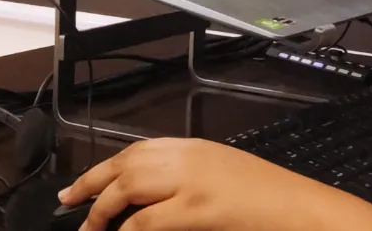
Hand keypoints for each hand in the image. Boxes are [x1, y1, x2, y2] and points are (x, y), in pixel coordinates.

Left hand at [59, 138, 371, 230]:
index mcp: (195, 148)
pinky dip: (129, 230)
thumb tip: (148, 200)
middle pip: (126, 164)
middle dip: (92, 184)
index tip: (83, 185)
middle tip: (68, 202)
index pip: (138, 150)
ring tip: (89, 227)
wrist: (304, 209)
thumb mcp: (224, 179)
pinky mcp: (199, 207)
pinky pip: (149, 220)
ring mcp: (193, 181)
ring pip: (130, 188)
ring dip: (102, 209)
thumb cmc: (269, 201)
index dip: (106, 167)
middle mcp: (189, 157)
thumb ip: (187, 182)